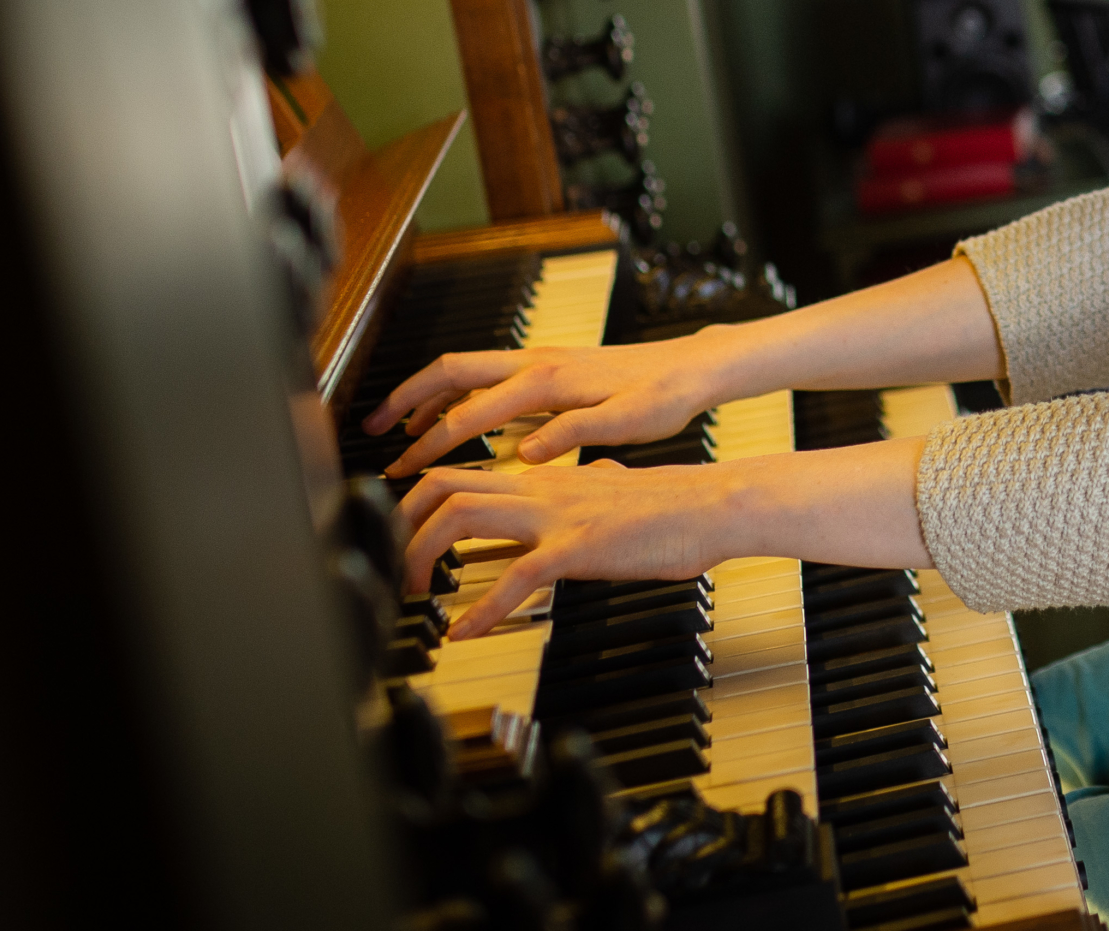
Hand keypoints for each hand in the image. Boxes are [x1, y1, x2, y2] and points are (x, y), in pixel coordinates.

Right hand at [363, 331, 733, 475]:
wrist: (692, 367)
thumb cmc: (665, 396)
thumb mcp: (625, 423)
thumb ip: (572, 436)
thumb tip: (523, 455)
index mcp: (547, 381)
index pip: (470, 412)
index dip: (430, 441)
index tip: (402, 467)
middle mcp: (537, 363)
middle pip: (450, 371)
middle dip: (405, 399)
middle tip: (371, 430)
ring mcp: (542, 360)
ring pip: (467, 369)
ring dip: (428, 394)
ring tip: (399, 426)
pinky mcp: (552, 365)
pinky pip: (489, 374)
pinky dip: (460, 392)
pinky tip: (458, 418)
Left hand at [400, 459, 737, 637]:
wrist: (713, 506)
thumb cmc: (673, 505)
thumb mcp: (615, 486)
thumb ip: (589, 485)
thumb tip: (590, 480)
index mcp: (544, 479)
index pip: (459, 476)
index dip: (415, 505)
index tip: (402, 539)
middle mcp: (539, 489)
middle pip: (442, 486)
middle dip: (401, 526)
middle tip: (395, 570)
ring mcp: (555, 515)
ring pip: (462, 515)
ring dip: (423, 556)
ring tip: (418, 598)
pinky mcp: (578, 546)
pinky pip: (515, 576)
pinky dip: (481, 609)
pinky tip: (466, 633)